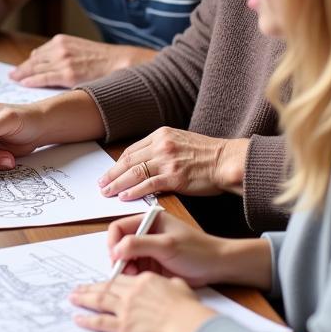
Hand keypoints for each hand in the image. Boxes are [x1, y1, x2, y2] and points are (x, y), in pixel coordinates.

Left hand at [13, 36, 155, 88]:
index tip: (21, 68)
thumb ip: (64, 53)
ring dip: (23, 74)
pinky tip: (24, 83)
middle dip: (22, 68)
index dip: (29, 62)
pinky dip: (31, 81)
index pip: (39, 53)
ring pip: (36, 69)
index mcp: (61, 41)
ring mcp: (62, 61)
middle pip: (34, 60)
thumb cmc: (103, 59)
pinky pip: (43, 78)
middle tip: (12, 75)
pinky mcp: (67, 74)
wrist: (121, 63)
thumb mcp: (80, 49)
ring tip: (14, 79)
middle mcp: (59, 49)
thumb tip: (49, 62)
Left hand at [70, 271, 216, 331]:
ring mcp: (125, 309)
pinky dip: (88, 320)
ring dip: (84, 299)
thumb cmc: (188, 309)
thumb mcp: (181, 288)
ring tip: (73, 298)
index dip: (110, 281)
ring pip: (99, 300)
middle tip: (78, 288)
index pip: (122, 280)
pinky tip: (78, 318)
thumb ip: (171, 285)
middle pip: (106, 288)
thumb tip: (170, 284)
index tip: (102, 283)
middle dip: (90, 287)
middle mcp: (131, 292)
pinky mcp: (124, 327)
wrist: (187, 326)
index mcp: (144, 281)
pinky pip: (101, 322)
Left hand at [99, 128, 248, 200]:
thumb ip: (163, 147)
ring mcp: (167, 161)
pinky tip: (124, 197)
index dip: (118, 163)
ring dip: (117, 183)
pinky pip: (148, 185)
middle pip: (128, 160)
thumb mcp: (182, 141)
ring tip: (106, 191)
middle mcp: (161, 145)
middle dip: (112, 174)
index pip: (132, 150)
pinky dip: (133, 191)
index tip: (110, 172)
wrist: (228, 161)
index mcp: (161, 134)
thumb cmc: (209, 154)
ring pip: (134, 172)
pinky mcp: (174, 177)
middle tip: (101, 183)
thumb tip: (147, 159)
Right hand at [104, 210, 230, 285]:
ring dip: (126, 268)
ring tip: (134, 277)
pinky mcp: (153, 263)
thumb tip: (116, 249)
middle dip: (119, 258)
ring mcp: (149, 249)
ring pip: (125, 258)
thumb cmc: (198, 251)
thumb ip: (139, 244)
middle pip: (120, 243)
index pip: (118, 227)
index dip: (113, 242)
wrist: (218, 267)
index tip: (115, 258)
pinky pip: (135, 268)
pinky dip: (134, 275)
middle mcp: (146, 232)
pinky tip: (141, 281)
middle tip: (124, 271)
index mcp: (148, 220)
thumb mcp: (167, 245)